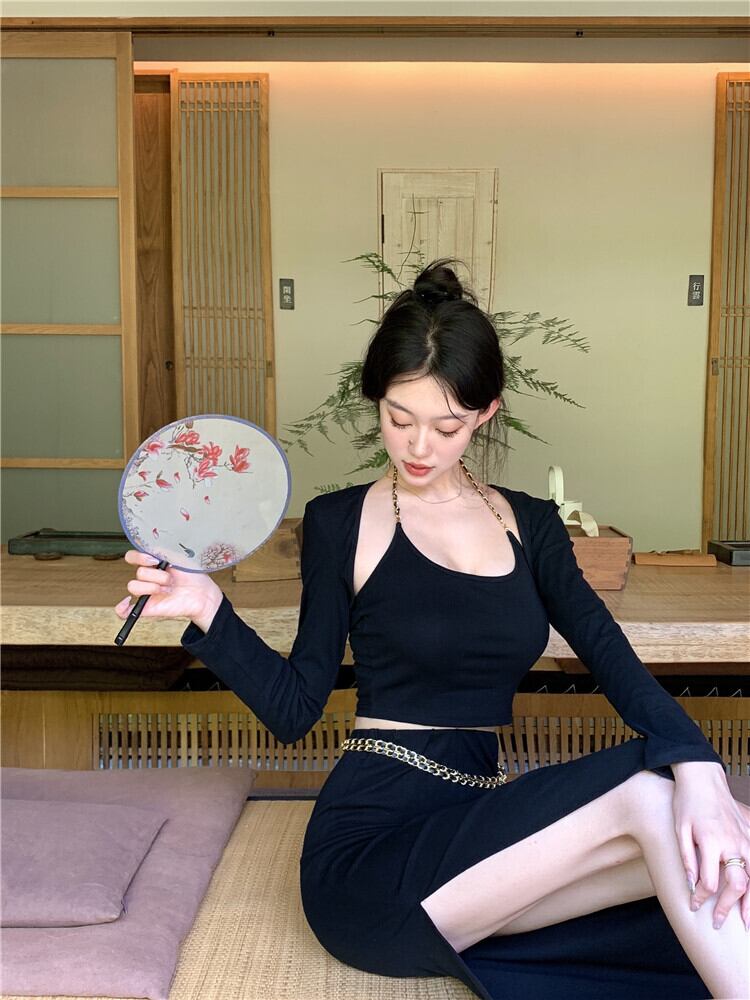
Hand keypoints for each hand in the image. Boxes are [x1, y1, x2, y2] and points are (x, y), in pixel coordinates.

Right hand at [114, 550, 223, 631]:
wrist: (203, 594)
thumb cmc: (193, 576)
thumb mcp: (180, 558)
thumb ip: (164, 552)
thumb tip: (153, 550)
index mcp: (153, 564)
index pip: (132, 557)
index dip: (140, 557)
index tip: (155, 560)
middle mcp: (148, 577)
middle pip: (138, 572)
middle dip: (157, 575)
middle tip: (171, 579)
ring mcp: (146, 592)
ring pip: (133, 586)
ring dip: (153, 587)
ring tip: (168, 589)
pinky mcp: (147, 608)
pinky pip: (124, 611)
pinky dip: (121, 607)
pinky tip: (129, 602)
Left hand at [672, 763, 749, 930]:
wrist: (703, 778)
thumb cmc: (687, 803)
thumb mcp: (679, 828)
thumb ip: (686, 858)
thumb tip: (691, 885)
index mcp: (711, 841)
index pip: (710, 882)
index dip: (702, 898)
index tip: (694, 906)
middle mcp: (732, 842)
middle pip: (737, 885)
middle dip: (729, 908)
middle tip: (720, 923)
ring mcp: (745, 838)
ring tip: (747, 922)